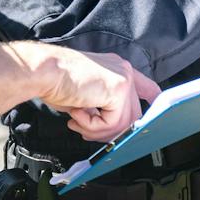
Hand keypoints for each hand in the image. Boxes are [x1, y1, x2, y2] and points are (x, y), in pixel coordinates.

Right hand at [28, 45, 160, 141]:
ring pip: (122, 124)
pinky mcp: (118, 89)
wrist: (43, 71)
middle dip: (108, 131)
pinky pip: (111, 124)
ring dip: (96, 130)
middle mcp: (123, 71)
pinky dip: (90, 126)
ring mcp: (123, 79)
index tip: (156, 107)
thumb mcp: (84, 97)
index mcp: (116, 69)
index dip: (152, 99)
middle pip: (133, 115)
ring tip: (76, 120)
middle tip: (84, 129)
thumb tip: (106, 128)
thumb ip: (100, 108)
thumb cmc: (54, 81)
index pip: (145, 86)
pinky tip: (77, 112)